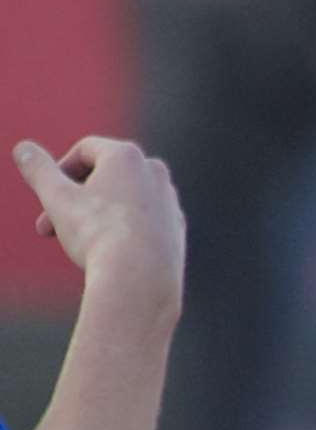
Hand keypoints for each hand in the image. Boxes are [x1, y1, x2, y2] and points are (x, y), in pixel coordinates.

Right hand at [13, 137, 184, 311]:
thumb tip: (24, 149)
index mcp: (127, 156)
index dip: (60, 171)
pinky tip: (109, 252)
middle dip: (74, 199)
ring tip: (79, 243)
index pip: (85, 150)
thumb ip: (38, 170)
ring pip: (124, 201)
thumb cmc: (97, 234)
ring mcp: (170, 201)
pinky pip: (143, 222)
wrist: (142, 280)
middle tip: (49, 227)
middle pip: (105, 178)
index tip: (47, 196)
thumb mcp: (56, 198)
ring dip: (97, 216)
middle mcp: (155, 172)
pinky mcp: (177, 229)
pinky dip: (124, 230)